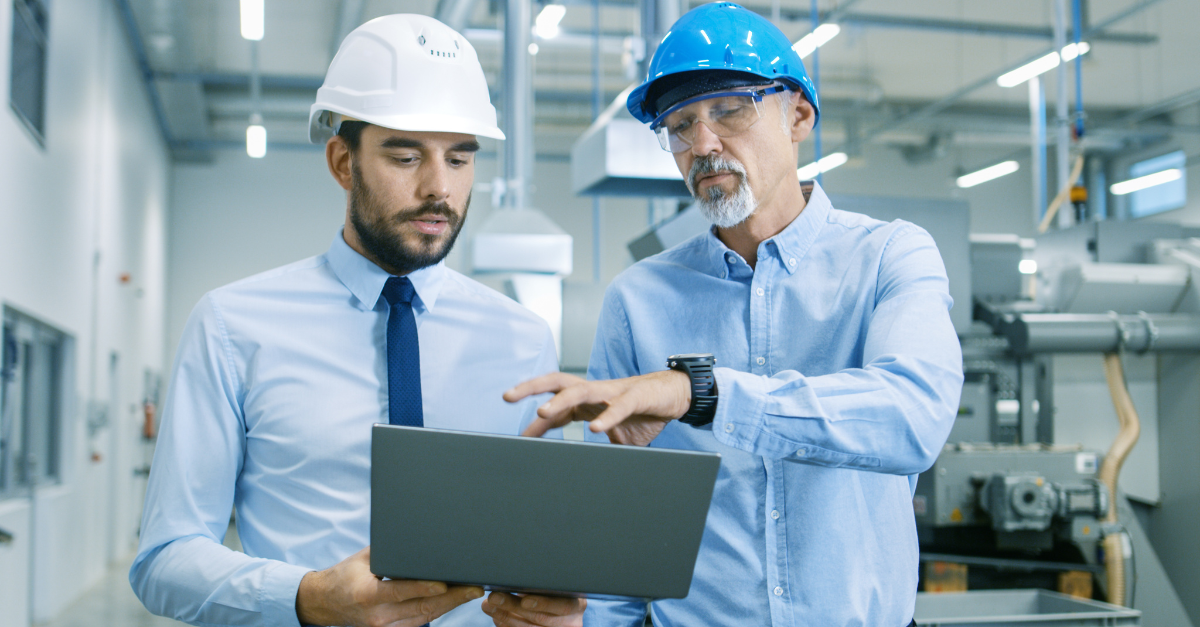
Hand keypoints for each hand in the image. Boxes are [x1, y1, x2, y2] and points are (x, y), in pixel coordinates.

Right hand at [295, 546, 482, 626]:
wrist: (326, 603)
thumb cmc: (346, 575)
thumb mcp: (365, 558)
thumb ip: (390, 551)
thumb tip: (419, 536)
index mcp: (368, 595)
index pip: (401, 591)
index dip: (424, 587)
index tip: (445, 583)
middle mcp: (377, 616)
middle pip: (421, 607)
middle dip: (452, 597)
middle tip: (475, 586)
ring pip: (425, 617)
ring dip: (450, 605)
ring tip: (471, 591)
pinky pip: (420, 622)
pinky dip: (438, 610)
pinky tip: (454, 600)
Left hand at [481, 592, 584, 626]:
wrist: (564, 617)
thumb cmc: (560, 595)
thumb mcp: (559, 587)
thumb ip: (543, 582)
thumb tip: (514, 575)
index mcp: (577, 604)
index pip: (562, 605)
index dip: (543, 603)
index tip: (524, 600)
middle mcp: (571, 622)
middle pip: (541, 618)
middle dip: (514, 607)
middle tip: (495, 597)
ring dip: (505, 617)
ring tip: (489, 606)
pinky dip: (507, 626)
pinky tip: (497, 618)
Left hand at [505, 370, 691, 445]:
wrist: (675, 396)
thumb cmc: (641, 414)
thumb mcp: (615, 437)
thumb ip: (598, 449)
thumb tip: (586, 474)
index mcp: (587, 401)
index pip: (555, 408)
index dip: (536, 422)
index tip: (519, 439)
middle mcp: (595, 392)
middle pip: (557, 381)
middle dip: (530, 387)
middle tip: (507, 396)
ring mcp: (614, 392)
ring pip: (581, 389)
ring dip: (560, 400)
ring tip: (542, 412)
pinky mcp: (637, 397)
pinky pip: (619, 406)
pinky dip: (606, 417)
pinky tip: (594, 429)